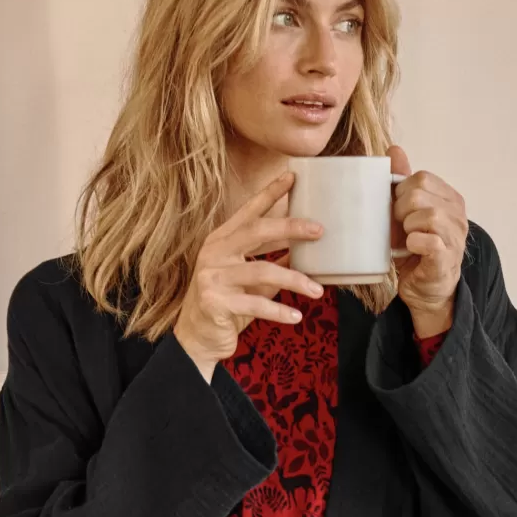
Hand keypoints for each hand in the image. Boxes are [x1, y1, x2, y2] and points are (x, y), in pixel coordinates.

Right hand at [173, 171, 325, 374]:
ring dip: (294, 281)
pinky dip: (279, 311)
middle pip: (256, 231)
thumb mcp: (249, 282)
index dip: (270, 193)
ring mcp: (213, 276)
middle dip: (290, 228)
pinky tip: (296, 316)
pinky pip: (255, 304)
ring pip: (262, 271)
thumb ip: (270, 266)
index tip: (292, 177)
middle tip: (319, 230)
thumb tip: (301, 255)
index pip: (249, 211)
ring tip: (317, 291)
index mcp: (221, 240)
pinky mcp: (215, 302)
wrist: (197, 338)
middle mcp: (215, 252)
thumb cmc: (226, 307)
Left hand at [387, 145, 466, 336]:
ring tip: (407, 239)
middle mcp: (458, 215)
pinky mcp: (447, 258)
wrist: (426, 291)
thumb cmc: (416, 251)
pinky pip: (428, 240)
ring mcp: (455, 237)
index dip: (402, 192)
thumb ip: (403, 182)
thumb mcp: (407, 212)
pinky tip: (412, 250)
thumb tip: (394, 148)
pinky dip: (413, 243)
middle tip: (401, 227)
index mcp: (450, 199)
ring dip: (407, 228)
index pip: (422, 178)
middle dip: (401, 210)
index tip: (399, 212)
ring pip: (427, 215)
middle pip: (420, 193)